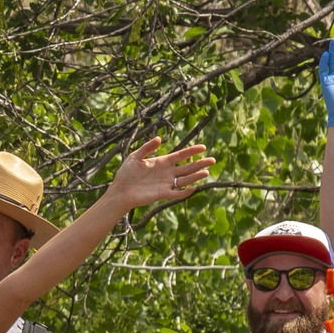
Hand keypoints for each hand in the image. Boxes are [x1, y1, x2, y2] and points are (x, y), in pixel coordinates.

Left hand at [104, 141, 222, 211]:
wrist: (120, 190)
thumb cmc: (126, 173)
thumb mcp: (135, 156)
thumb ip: (147, 148)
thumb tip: (159, 138)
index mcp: (162, 162)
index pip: (181, 155)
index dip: (192, 151)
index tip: (203, 147)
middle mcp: (167, 172)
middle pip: (187, 167)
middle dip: (200, 164)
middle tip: (213, 160)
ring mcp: (165, 183)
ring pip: (185, 179)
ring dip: (196, 176)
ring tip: (207, 172)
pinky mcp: (162, 194)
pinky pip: (176, 193)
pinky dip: (184, 192)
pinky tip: (193, 187)